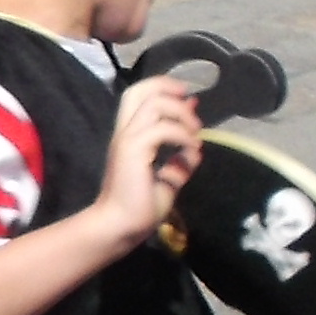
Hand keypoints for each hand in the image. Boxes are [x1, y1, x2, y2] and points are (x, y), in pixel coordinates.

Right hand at [90, 77, 205, 246]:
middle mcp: (125, 132)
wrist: (120, 227)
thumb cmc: (138, 209)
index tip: (187, 97)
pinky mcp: (133, 150)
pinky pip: (162, 129)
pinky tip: (192, 149)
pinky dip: (183, 135)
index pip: (138, 96)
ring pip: (153, 104)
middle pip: (140, 90)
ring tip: (195, 132)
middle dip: (168, 87)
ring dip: (181, 113)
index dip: (163, 88)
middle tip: (191, 103)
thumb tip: (195, 149)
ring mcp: (127, 139)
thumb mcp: (166, 182)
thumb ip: (178, 164)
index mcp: (129, 136)